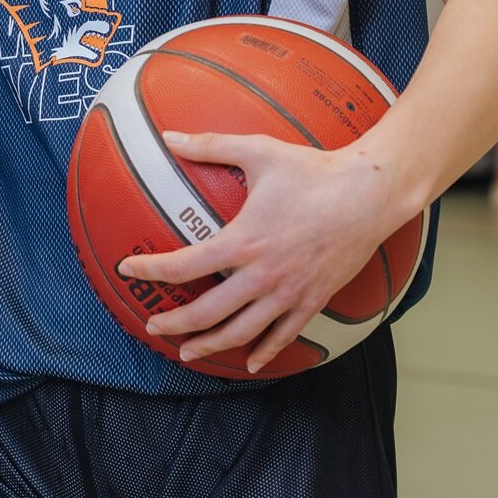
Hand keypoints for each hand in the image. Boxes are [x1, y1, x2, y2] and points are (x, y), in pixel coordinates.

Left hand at [116, 131, 413, 373]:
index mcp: (244, 241)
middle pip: (208, 312)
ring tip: (188, 351)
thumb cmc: (314, 171)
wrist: (370, 194)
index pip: (184, 265)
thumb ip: (210, 145)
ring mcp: (289, 292)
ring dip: (211, 345)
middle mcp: (263, 275)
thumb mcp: (259, 151)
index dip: (150, 270)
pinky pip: (285, 335)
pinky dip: (265, 352)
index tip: (127, 269)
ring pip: (242, 332)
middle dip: (175, 323)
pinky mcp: (313, 299)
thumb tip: (168, 136)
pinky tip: (251, 361)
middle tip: (152, 327)